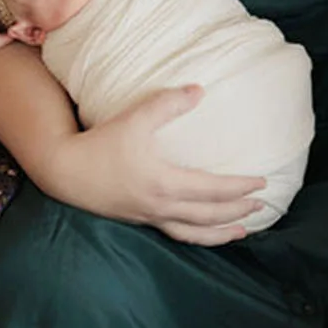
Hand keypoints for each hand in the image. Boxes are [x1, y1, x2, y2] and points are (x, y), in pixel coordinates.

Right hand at [52, 86, 266, 244]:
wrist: (64, 171)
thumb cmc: (100, 143)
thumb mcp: (134, 119)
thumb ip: (167, 103)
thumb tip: (200, 90)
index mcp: (164, 182)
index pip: (212, 189)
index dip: (240, 187)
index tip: (262, 183)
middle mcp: (160, 205)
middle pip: (209, 214)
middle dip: (238, 210)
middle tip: (263, 204)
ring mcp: (149, 216)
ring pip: (193, 232)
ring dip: (221, 232)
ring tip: (243, 231)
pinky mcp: (139, 219)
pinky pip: (176, 234)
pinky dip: (197, 237)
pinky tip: (205, 233)